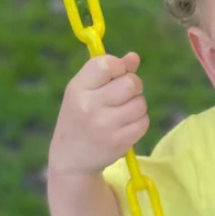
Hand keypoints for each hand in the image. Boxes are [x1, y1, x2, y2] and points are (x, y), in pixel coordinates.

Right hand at [49, 52, 148, 174]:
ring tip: (121, 112)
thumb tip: (135, 57)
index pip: (107, 64)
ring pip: (140, 103)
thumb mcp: (85, 91)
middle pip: (131, 83)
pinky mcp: (119, 142)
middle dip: (133, 85)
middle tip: (124, 94)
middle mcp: (90, 106)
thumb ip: (109, 71)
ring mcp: (105, 125)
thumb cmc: (80, 116)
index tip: (116, 74)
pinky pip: (144, 122)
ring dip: (137, 105)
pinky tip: (124, 126)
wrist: (70, 157)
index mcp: (78, 89)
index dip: (119, 66)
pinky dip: (139, 122)